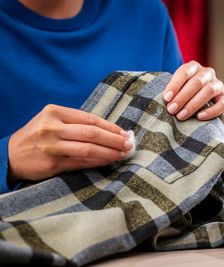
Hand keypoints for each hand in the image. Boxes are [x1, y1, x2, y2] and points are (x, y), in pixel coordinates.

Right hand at [8, 104, 133, 180]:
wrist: (10, 155)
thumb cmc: (38, 135)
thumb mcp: (52, 121)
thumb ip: (76, 123)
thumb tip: (109, 130)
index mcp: (54, 112)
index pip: (90, 119)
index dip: (110, 126)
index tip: (124, 133)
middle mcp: (52, 127)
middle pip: (91, 133)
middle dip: (114, 139)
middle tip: (128, 144)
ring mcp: (51, 146)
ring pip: (88, 149)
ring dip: (109, 152)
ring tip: (123, 154)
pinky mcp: (52, 163)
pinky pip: (80, 163)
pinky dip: (97, 162)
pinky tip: (108, 161)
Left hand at [163, 61, 223, 120]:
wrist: (200, 104)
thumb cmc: (183, 96)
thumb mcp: (176, 89)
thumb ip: (171, 92)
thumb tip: (165, 100)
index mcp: (194, 67)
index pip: (185, 72)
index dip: (175, 85)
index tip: (166, 98)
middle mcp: (208, 73)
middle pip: (197, 82)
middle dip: (182, 97)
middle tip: (172, 110)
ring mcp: (219, 85)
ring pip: (210, 91)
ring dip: (194, 104)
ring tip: (181, 116)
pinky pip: (223, 104)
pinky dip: (211, 111)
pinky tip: (200, 117)